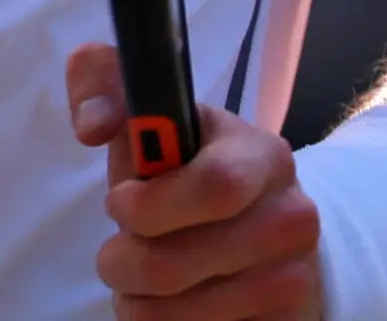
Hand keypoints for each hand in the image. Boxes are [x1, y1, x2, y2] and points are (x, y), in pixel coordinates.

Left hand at [66, 43, 320, 318]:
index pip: (214, 186)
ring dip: (137, 304)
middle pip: (177, 263)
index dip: (149, 204)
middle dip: (121, 263)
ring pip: (181, 315)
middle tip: (114, 256)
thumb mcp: (153, 113)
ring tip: (140, 282)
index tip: (118, 204)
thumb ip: (106, 87)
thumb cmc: (190, 167)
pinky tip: (172, 306)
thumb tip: (93, 125)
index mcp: (263, 155)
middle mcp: (291, 217)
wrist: (265, 228)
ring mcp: (293, 280)